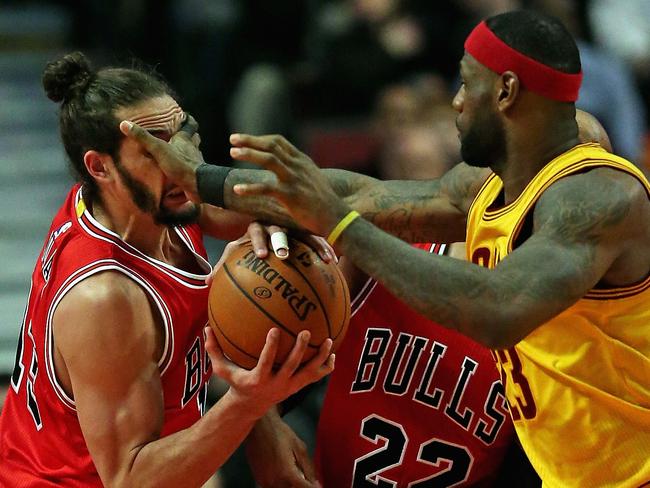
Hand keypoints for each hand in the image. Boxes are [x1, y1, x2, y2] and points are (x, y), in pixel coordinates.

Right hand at [119, 115, 203, 200]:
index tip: (184, 116)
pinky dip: (187, 167)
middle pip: (194, 138)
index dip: (188, 120)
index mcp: (185, 139)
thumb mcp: (158, 149)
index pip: (191, 124)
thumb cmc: (180, 164)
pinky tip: (180, 170)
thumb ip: (143, 138)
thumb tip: (125, 124)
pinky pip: (191, 167)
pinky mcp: (196, 174)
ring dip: (188, 151)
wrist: (197, 184)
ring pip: (193, 152)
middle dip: (189, 136)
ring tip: (177, 152)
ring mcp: (196, 161)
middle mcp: (192, 148)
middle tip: (179, 135)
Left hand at [206, 226, 334, 284]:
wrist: (263, 216)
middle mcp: (274, 223)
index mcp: (256, 226)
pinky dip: (323, 249)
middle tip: (284, 255)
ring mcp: (291, 225)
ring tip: (322, 258)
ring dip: (312, 245)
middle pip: (279, 229)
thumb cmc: (248, 242)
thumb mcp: (236, 250)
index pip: (255, 231)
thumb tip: (208, 283)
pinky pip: (315, 239)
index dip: (258, 242)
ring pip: (303, 233)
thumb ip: (224, 264)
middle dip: (281, 241)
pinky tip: (333, 261)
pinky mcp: (304, 230)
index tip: (261, 255)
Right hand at [206, 326, 333, 419]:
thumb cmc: (236, 382)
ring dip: (320, 357)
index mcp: (259, 379)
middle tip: (307, 331)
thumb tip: (207, 328)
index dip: (271, 347)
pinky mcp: (299, 387)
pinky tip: (333, 354)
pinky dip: (326, 367)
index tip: (275, 329)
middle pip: (292, 366)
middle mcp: (277, 384)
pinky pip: (316, 377)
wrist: (251, 406)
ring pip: (309, 372)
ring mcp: (290, 387)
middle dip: (300, 349)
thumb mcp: (222, 370)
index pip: (266, 362)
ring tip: (329, 341)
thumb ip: (214, 350)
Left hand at [229, 134, 350, 236]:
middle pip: (271, 145)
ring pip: (269, 159)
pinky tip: (237, 190)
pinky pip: (266, 188)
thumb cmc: (323, 201)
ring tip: (232, 153)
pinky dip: (250, 188)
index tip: (243, 139)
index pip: (278, 141)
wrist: (336, 217)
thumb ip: (298, 170)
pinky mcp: (291, 196)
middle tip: (232, 139)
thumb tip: (283, 168)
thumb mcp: (312, 179)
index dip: (259, 138)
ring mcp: (294, 179)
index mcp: (302, 161)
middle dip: (250, 141)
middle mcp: (297, 166)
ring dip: (249, 154)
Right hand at [246, 408, 320, 487]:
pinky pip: (272, 487)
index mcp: (287, 474)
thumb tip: (315, 482)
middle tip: (302, 474)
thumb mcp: (300, 447)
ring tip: (292, 471)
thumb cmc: (279, 433)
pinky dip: (280, 483)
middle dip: (301, 485)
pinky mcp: (258, 480)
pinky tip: (282, 472)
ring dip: (290, 484)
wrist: (259, 427)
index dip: (313, 487)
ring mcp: (265, 481)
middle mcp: (274, 481)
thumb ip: (309, 468)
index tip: (317, 485)